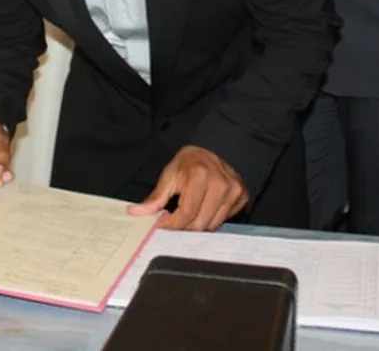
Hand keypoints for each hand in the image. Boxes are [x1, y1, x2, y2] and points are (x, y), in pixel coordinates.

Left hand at [128, 146, 248, 230]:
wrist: (213, 150)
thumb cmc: (189, 163)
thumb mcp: (169, 175)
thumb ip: (155, 197)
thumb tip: (136, 212)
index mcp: (200, 175)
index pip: (186, 213)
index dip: (172, 225)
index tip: (162, 228)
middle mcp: (221, 183)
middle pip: (200, 224)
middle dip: (183, 229)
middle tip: (173, 225)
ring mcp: (234, 190)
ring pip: (212, 226)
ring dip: (197, 226)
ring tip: (187, 217)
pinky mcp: (242, 196)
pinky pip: (223, 220)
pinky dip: (210, 220)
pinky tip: (203, 211)